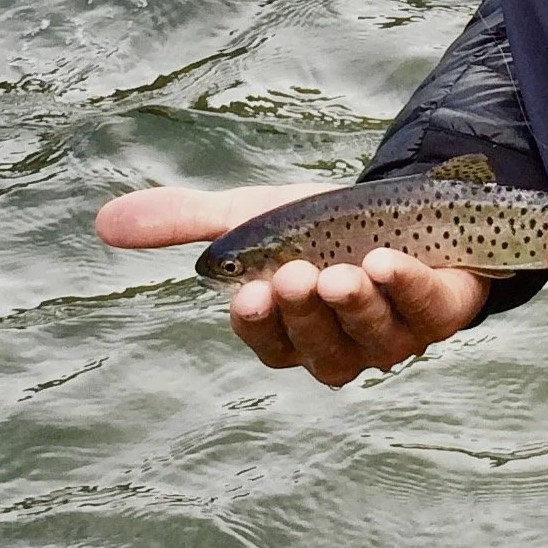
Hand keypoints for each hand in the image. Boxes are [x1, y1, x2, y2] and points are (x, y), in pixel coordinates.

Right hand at [96, 182, 488, 386]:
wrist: (409, 199)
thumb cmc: (324, 224)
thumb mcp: (255, 217)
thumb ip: (186, 222)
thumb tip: (103, 221)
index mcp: (293, 331)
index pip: (270, 344)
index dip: (258, 326)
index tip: (245, 294)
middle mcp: (344, 344)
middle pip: (319, 347)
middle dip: (304, 314)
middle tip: (292, 275)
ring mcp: (396, 333)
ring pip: (374, 337)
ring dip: (355, 305)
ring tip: (342, 274)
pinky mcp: (443, 310)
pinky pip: (427, 309)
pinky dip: (409, 289)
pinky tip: (392, 262)